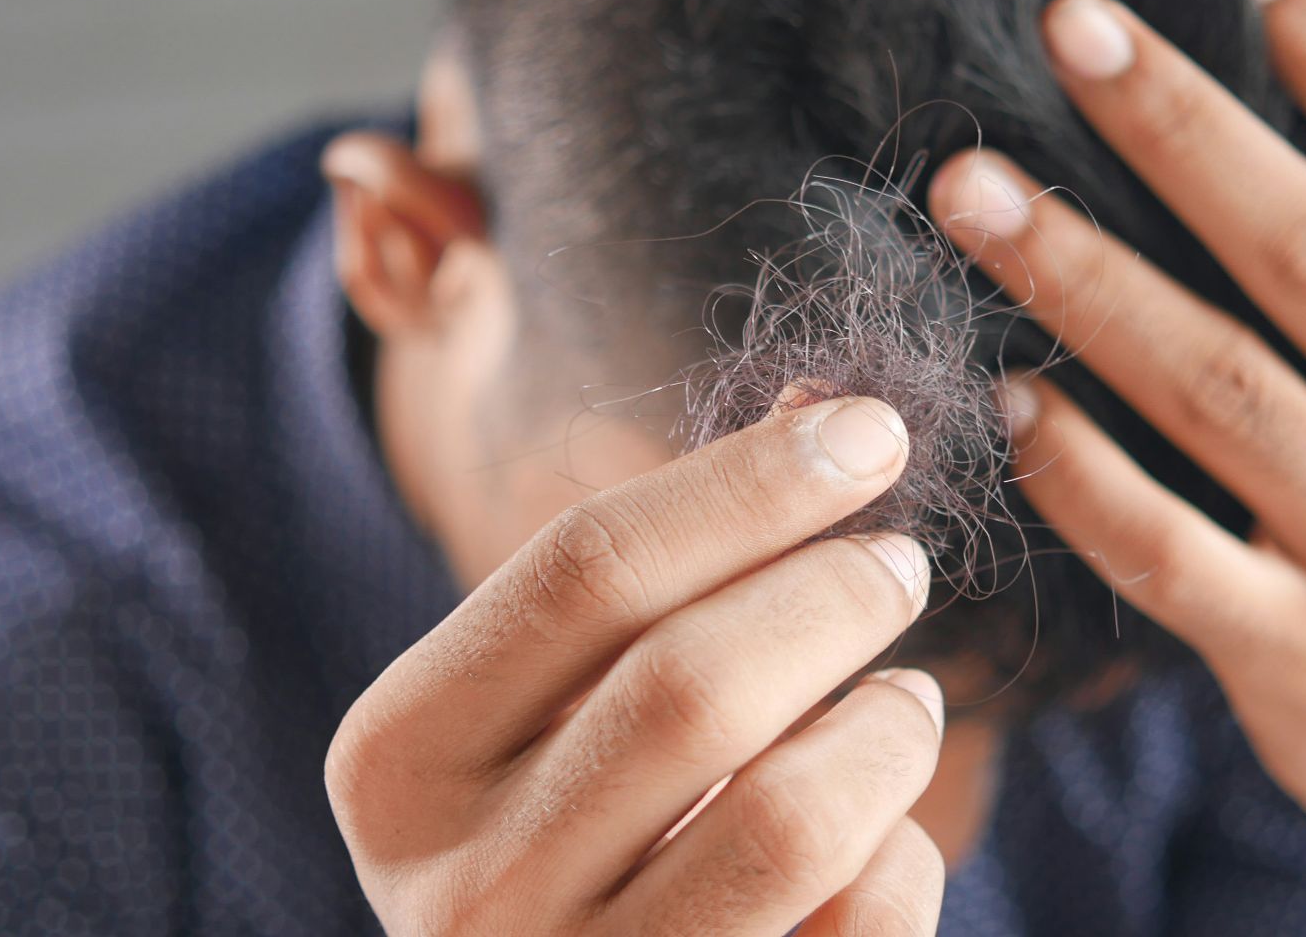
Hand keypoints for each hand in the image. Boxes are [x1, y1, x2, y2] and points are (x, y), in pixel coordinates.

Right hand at [325, 397, 947, 934]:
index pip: (587, 570)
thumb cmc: (572, 827)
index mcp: (401, 761)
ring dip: (885, 728)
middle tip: (897, 564)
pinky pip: (856, 919)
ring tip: (905, 699)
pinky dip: (902, 852)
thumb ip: (658, 576)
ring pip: (790, 815)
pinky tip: (881, 829)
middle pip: (692, 684)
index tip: (869, 432)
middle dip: (832, 594)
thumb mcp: (556, 705)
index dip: (751, 485)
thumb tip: (826, 418)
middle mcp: (463, 891)